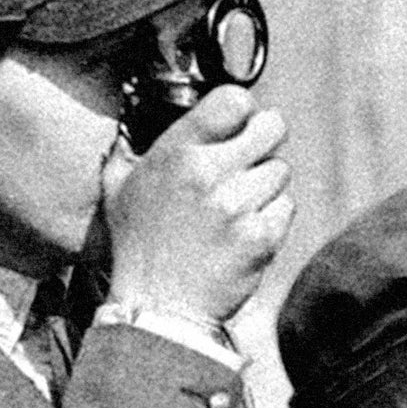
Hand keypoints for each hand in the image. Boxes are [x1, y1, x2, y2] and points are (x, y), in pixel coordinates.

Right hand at [100, 85, 294, 324]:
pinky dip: (273, 217)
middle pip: (273, 129)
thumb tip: (134, 126)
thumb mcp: (120, 188)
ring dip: (266, 185)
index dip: (244, 112)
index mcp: (177, 152)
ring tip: (238, 206)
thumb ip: (131, 151)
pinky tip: (247, 230)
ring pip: (281, 171)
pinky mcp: (261, 237)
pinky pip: (286, 208)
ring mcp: (238, 206)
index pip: (235, 101)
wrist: (158, 306)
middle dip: (265, 142)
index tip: (239, 126)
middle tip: (249, 163)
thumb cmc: (139, 246)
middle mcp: (209, 173)